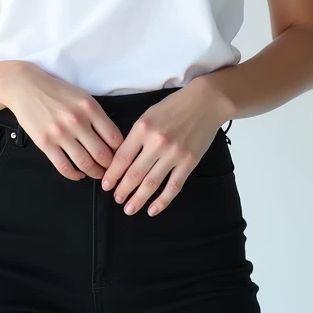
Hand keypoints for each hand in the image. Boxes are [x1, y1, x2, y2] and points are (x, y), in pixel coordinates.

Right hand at [0, 63, 124, 180]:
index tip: (120, 157)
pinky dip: (74, 175)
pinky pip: (64, 167)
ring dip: (94, 173)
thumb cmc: (55, 91)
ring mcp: (60, 133)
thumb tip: (112, 141)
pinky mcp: (45, 143)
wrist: (25, 86)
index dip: (120, 152)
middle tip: (111, 171)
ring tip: (96, 174)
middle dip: (110, 167)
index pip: (114, 137)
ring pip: (85, 163)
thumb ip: (97, 116)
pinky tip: (78, 174)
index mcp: (90, 107)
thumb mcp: (82, 97)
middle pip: (102, 154)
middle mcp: (77, 120)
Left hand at [100, 77, 228, 216]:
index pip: (122, 157)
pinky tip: (153, 210)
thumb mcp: (148, 114)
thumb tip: (122, 159)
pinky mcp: (189, 162)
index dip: (112, 174)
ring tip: (129, 209)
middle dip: (123, 190)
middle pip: (134, 173)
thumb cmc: (174, 106)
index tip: (106, 185)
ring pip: (152, 183)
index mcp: (142, 128)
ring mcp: (174, 154)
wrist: (206, 102)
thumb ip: (136, 136)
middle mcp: (156, 142)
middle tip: (116, 199)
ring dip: (138, 199)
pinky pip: (173, 186)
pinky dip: (162, 201)